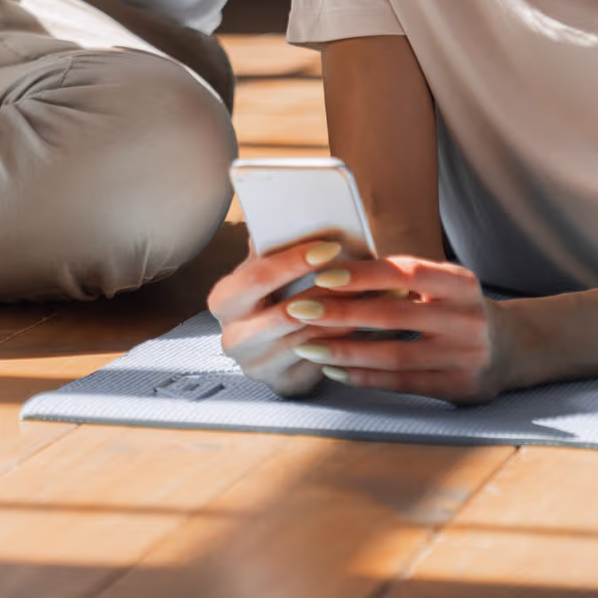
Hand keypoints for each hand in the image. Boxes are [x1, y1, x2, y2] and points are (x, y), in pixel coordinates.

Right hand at [207, 238, 367, 397]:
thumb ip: (272, 246)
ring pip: (308, 340)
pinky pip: (321, 364)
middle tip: (361, 276)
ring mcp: (256, 365)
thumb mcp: (264, 269)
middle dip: (326, 294)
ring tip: (374, 296)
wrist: (265, 343)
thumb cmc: (269, 295)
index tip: (329, 247)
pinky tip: (366, 324)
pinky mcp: (282, 384)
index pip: (257, 278)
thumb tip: (290, 214)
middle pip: (284, 314)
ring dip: (344, 318)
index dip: (294, 262)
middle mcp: (232, 337)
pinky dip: (347, 343)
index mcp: (223, 301)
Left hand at [257, 255, 512, 405]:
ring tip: (307, 345)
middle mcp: (467, 318)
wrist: (511, 348)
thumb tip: (331, 265)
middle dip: (340, 313)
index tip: (321, 275)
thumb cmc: (455, 308)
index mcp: (460, 283)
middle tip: (299, 310)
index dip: (362, 274)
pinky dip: (364, 377)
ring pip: (393, 355)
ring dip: (345, 351)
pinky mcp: (460, 387)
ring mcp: (466, 356)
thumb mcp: (442, 284)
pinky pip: (402, 383)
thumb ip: (401, 277)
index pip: (404, 273)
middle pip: (392, 315)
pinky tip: (334, 370)